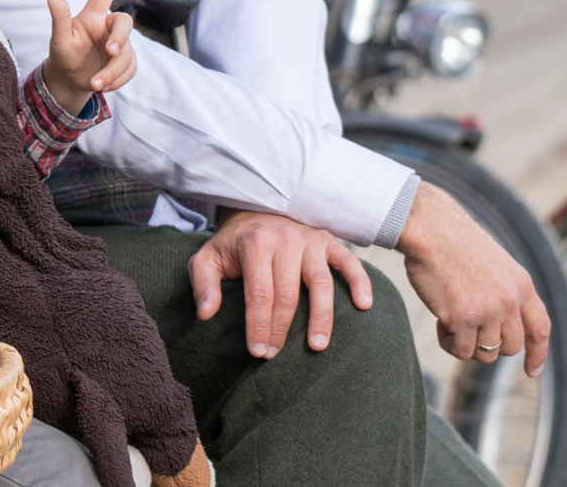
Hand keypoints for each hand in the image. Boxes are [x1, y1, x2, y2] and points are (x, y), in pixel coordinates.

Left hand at [43, 0, 136, 113]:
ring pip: (127, 53)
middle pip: (124, 23)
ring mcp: (120, 44)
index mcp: (92, 16)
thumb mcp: (59, 39)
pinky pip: (130, 69)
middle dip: (120, 37)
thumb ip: (59, 19)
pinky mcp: (126, 61)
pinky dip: (117, 80)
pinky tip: (102, 86)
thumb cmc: (63, 54)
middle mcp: (108, 27)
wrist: (70, 79)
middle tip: (111, 51)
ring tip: (94, 83)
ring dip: (112, 71)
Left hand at [188, 209, 372, 358]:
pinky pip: (349, 262)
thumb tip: (206, 314)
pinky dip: (359, 282)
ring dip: (321, 317)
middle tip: (276, 356)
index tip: (258, 352)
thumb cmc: (233, 245)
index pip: (259, 293)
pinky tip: (364, 305)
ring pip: (320, 282)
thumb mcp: (207, 259)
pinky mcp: (329, 241)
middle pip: (288, 293)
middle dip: (282, 329)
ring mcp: (310, 240)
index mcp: (255, 244)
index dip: (259, 326)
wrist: (256, 211)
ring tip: (318, 346)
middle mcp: (285, 239)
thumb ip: (202, 284)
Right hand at [396, 182, 549, 376]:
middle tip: (467, 330)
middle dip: (489, 346)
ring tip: (449, 321)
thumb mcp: (494, 264)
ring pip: (485, 354)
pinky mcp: (463, 318)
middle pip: (510, 347)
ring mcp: (488, 311)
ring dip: (466, 344)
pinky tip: (439, 323)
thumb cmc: (453, 241)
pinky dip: (448, 343)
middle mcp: (510, 300)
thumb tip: (499, 326)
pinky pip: (460, 350)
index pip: (540, 328)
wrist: (429, 226)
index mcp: (521, 284)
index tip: (531, 371)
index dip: (538, 353)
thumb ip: (504, 292)